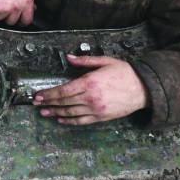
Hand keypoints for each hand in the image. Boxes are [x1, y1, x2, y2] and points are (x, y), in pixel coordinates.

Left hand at [33, 55, 149, 124]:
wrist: (143, 88)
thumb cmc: (124, 72)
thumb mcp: (104, 61)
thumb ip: (85, 61)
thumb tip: (68, 58)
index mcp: (89, 82)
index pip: (63, 91)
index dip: (49, 94)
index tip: (38, 96)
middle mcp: (90, 98)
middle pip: (64, 102)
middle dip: (48, 103)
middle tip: (36, 104)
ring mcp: (96, 109)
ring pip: (70, 113)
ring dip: (56, 113)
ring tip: (44, 113)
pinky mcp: (101, 117)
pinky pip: (82, 121)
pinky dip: (70, 121)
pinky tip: (61, 120)